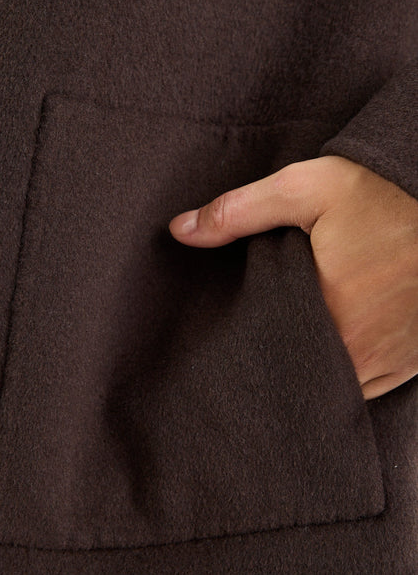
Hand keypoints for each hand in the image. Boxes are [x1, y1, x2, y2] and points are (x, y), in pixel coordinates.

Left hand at [168, 155, 417, 399]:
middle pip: (300, 373)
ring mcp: (391, 360)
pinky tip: (328, 350)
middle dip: (275, 362)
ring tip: (287, 344)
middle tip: (253, 342)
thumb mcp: (303, 188)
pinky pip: (369, 386)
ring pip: (335, 385)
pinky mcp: (411, 360)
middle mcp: (361, 350)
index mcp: (327, 313)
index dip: (244, 348)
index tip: (226, 338)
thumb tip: (180, 230)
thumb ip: (239, 212)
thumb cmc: (379, 192)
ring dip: (310, 369)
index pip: (267, 352)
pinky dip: (346, 373)